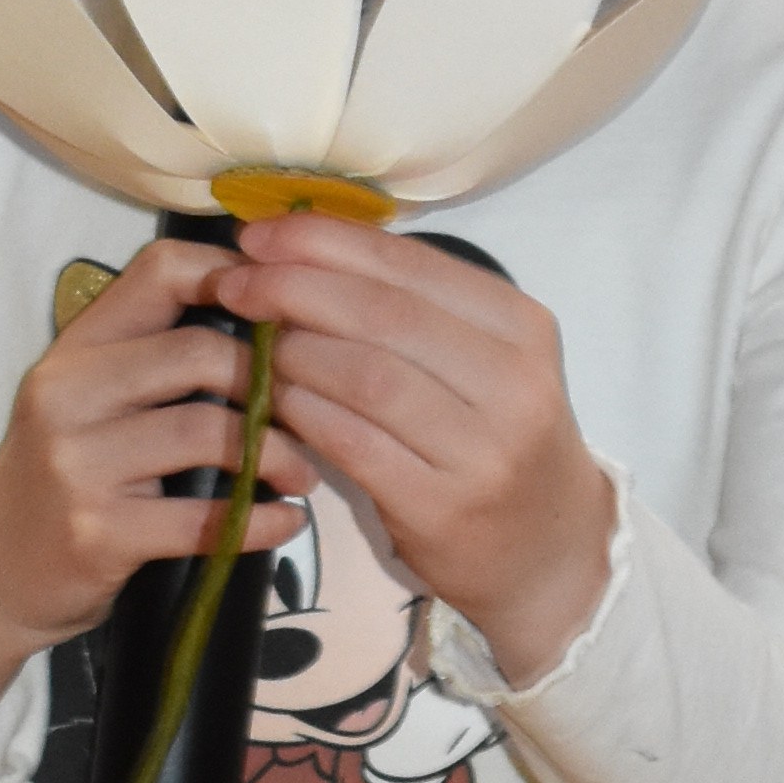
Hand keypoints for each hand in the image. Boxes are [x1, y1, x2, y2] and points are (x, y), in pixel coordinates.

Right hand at [0, 232, 306, 759]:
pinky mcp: (96, 533)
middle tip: (315, 411)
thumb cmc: (63, 479)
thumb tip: (270, 316)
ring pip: (208, 431)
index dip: (236, 277)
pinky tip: (284, 522)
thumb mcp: (87, 399)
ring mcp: (77, 464)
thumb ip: (152, 357)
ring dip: (278, 454)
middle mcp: (67, 393)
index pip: (161, 270)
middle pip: (201, 352)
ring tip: (302, 474)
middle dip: (274, 381)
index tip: (286, 312)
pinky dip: (260, 522)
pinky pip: (203, 518)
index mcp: (75, 347)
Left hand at [204, 220, 612, 677]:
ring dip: (296, 352)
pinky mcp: (441, 507)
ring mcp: (481, 451)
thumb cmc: (497, 439)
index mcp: (520, 327)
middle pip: (383, 315)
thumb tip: (303, 249)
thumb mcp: (485, 360)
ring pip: (366, 377)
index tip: (260, 234)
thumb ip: (414, 308)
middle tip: (235, 283)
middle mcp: (511, 383)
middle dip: (295, 288)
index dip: (325, 242)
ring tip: (257, 343)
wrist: (548, 548)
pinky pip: (354, 444)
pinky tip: (275, 399)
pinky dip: (305, 413)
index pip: (409, 264)